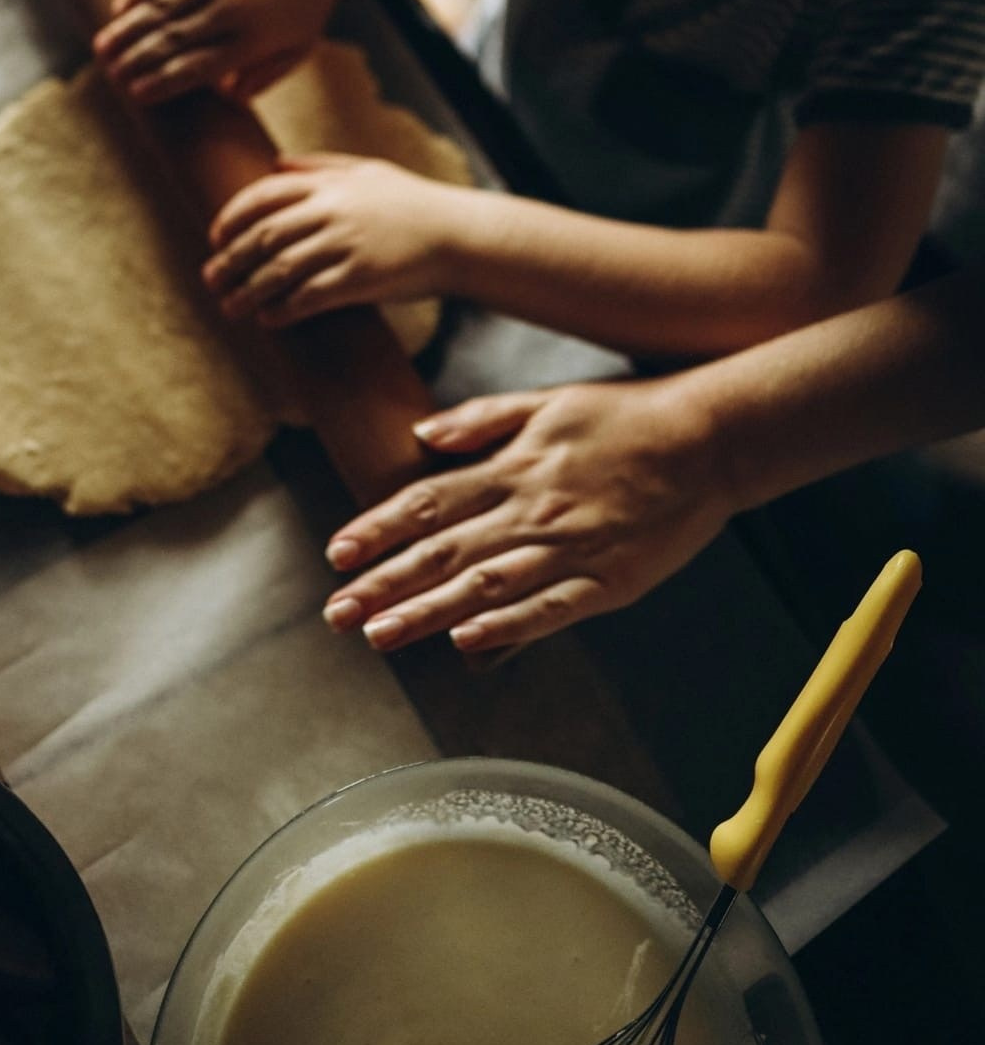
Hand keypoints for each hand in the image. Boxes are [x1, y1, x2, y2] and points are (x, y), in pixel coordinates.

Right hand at [93, 0, 347, 104]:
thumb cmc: (303, 5)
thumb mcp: (297, 49)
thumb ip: (262, 77)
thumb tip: (224, 98)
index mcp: (254, 37)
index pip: (199, 66)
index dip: (163, 81)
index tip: (135, 95)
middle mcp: (233, 4)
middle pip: (173, 38)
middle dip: (136, 60)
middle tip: (109, 76)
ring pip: (161, 5)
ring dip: (127, 29)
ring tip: (101, 49)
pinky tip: (118, 9)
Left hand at [204, 155, 460, 325]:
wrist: (459, 236)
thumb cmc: (414, 203)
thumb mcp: (369, 171)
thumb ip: (321, 166)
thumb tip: (276, 163)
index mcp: (330, 184)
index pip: (263, 196)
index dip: (231, 217)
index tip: (215, 237)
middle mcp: (332, 211)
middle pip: (263, 236)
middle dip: (230, 259)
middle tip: (210, 279)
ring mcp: (345, 245)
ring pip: (278, 270)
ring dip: (247, 291)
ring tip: (229, 307)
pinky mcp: (360, 278)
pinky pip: (308, 297)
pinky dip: (283, 309)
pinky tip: (269, 319)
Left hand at [321, 380, 734, 651]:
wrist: (708, 439)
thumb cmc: (627, 417)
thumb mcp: (548, 400)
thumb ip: (483, 420)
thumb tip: (424, 435)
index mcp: (513, 466)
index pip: (429, 501)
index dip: (379, 529)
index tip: (337, 553)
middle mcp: (531, 509)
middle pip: (443, 550)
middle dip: (384, 582)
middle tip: (336, 612)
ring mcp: (569, 549)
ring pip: (483, 585)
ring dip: (427, 612)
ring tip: (379, 635)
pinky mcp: (608, 583)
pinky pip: (548, 609)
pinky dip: (506, 627)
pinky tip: (468, 644)